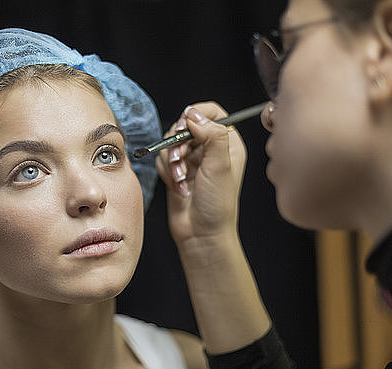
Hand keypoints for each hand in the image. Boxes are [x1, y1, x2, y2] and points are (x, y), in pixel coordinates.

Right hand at [156, 102, 246, 247]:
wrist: (201, 233)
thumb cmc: (217, 205)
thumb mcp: (220, 166)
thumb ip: (211, 135)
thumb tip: (194, 116)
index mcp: (228, 143)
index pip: (212, 112)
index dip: (196, 115)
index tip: (186, 126)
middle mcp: (210, 148)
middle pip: (185, 125)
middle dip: (178, 143)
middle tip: (180, 160)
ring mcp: (192, 159)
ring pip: (170, 142)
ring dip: (171, 161)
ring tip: (180, 179)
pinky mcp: (177, 170)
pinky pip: (162, 158)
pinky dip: (166, 171)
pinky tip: (177, 186)